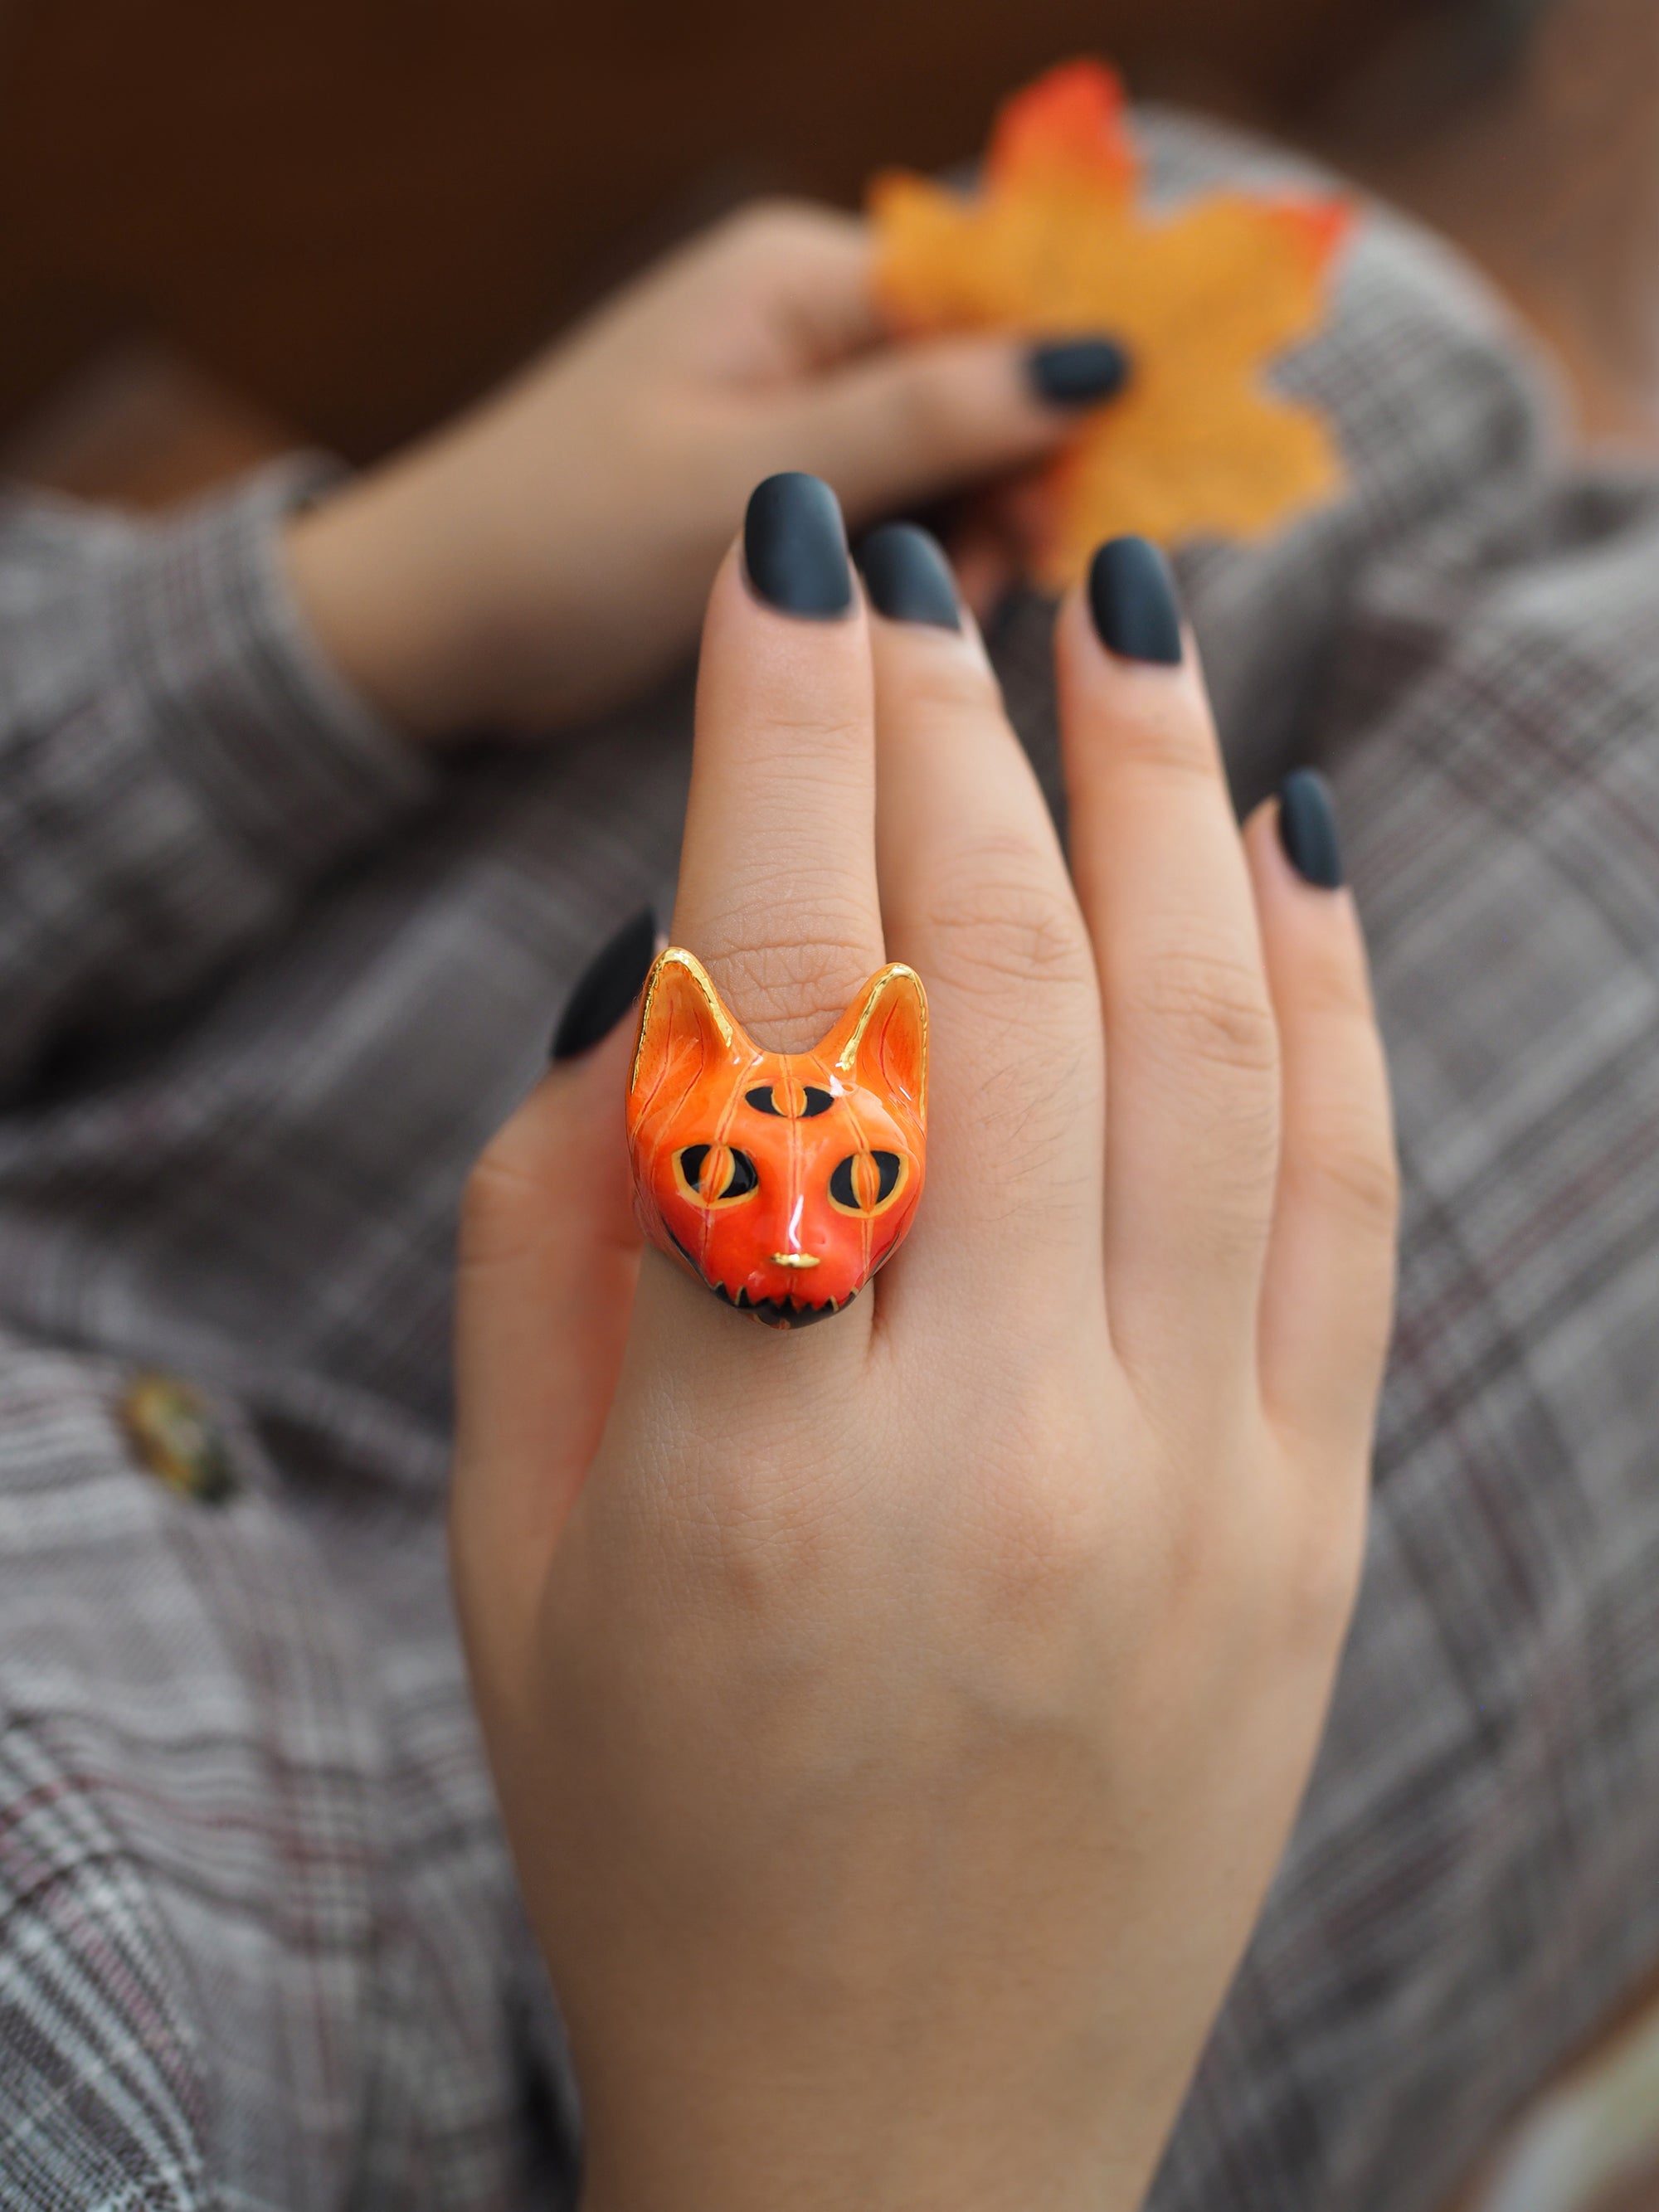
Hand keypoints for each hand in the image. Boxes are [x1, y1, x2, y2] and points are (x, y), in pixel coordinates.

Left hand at [284, 202, 1123, 742]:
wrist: (430, 626)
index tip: (1133, 475)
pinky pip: (894, 502)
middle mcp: (806, 320)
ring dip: (974, 530)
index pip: (994, 289)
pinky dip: (919, 559)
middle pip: (985, 372)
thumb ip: (926, 417)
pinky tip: (909, 620)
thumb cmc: (563, 539)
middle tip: (1019, 578)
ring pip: (950, 450)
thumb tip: (1097, 357)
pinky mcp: (776, 482)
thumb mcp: (756, 479)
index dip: (1076, 375)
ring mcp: (792, 401)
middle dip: (1025, 471)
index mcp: (798, 276)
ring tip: (948, 615)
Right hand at [450, 487, 1397, 2210]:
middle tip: (925, 569)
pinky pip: (1343, 1192)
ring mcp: (1202, 1497)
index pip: (778, 1002)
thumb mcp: (516, 1544)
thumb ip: (560, 1229)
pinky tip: (1286, 835)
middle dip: (956, 727)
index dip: (780, 739)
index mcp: (747, 1473)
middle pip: (1004, 983)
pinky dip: (1322, 986)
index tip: (789, 567)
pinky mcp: (1317, 1533)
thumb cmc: (657, 1827)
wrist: (895, 2131)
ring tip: (1125, 617)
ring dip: (1165, 795)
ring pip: (1209, 1045)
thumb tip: (675, 949)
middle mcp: (1001, 1461)